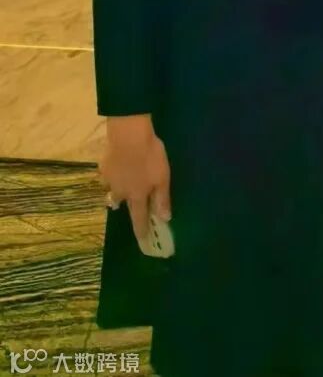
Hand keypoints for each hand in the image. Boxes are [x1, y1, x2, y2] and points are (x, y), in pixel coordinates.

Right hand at [99, 116, 171, 246]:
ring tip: (122, 186)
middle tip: (132, 207)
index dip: (141, 231)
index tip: (142, 241)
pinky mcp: (103, 166)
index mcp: (136, 196)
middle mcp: (121, 192)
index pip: (139, 218)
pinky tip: (116, 166)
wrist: (128, 135)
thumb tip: (164, 219)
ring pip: (112, 191)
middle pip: (123, 205)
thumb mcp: (162, 178)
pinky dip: (112, 174)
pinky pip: (107, 175)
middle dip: (128, 208)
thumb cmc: (149, 156)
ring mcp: (109, 179)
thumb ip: (162, 198)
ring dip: (117, 191)